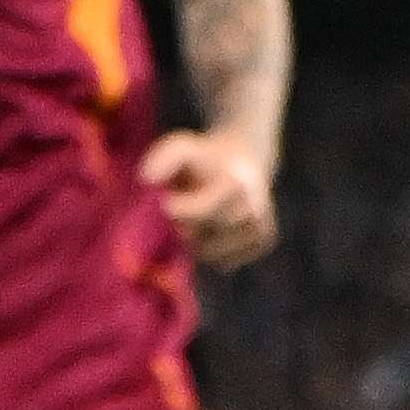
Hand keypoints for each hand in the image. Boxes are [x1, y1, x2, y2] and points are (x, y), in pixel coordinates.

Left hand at [142, 130, 278, 269]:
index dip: (173, 211)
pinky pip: (224, 262)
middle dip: (183, 226)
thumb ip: (162, 159)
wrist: (245, 160)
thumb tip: (145, 179)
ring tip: (199, 217)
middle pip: (201, 237)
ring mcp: (259, 226)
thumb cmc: (204, 157)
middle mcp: (253, 208)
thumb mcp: (182, 148)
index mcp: (234, 185)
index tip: (164, 201)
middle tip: (182, 208)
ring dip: (196, 242)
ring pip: (211, 255)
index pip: (197, 214)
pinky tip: (214, 228)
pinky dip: (213, 251)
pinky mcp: (263, 241)